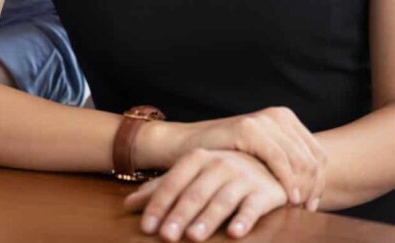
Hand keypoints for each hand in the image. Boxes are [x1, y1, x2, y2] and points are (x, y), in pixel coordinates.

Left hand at [125, 149, 288, 241]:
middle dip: (179, 215)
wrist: (267, 162)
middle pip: (195, 194)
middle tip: (166, 236)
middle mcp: (219, 164)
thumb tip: (127, 205)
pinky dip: (244, 219)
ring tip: (193, 237)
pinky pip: (254, 206)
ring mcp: (243, 176)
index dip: (158, 206)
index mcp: (196, 158)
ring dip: (207, 219)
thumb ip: (160, 189)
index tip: (146, 227)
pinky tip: (234, 233)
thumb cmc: (219, 173)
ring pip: (221, 200)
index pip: (173, 183)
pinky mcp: (266, 191)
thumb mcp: (189, 175)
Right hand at [147, 107, 325, 208]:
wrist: (187, 145)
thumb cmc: (225, 155)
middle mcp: (278, 115)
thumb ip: (286, 160)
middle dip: (314, 187)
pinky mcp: (249, 129)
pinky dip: (287, 180)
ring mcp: (263, 120)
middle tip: (306, 209)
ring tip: (296, 206)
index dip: (320, 182)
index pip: (318, 154)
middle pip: (313, 158)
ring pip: (301, 160)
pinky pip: (280, 159)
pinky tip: (286, 197)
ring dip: (303, 187)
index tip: (312, 204)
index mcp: (285, 118)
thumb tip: (316, 186)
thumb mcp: (261, 155)